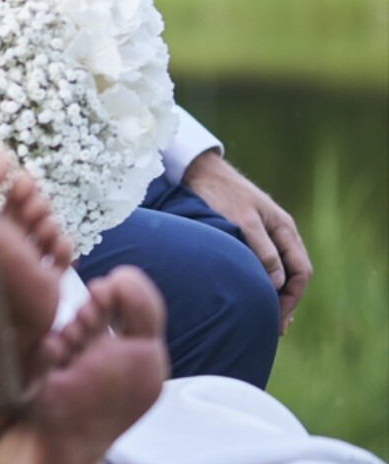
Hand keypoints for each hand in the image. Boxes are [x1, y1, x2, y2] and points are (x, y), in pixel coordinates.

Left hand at [182, 150, 311, 331]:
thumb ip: (262, 249)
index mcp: (284, 228)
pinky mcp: (249, 235)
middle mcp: (280, 232)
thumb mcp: (242, 220)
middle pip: (294, 274)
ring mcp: (266, 233)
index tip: (277, 317)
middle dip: (286, 301)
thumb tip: (278, 283)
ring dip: (275, 294)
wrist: (197, 171)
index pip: (301, 271)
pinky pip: (264, 264)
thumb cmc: (220, 193)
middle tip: (273, 327)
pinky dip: (263, 282)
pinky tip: (252, 296)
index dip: (293, 297)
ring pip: (279, 271)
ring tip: (265, 318)